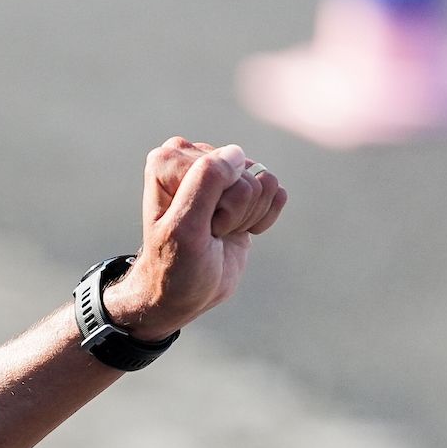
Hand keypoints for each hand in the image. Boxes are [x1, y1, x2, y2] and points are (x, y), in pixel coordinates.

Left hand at [107, 137, 287, 338]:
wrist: (184, 294)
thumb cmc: (176, 266)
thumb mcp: (184, 228)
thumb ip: (205, 183)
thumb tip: (234, 154)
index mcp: (169, 161)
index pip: (223, 170)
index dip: (217, 207)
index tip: (195, 227)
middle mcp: (195, 159)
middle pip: (246, 176)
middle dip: (233, 212)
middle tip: (207, 232)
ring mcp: (222, 172)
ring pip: (265, 182)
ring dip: (247, 217)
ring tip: (218, 232)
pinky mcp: (244, 189)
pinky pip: (277, 192)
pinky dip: (263, 218)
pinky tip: (237, 231)